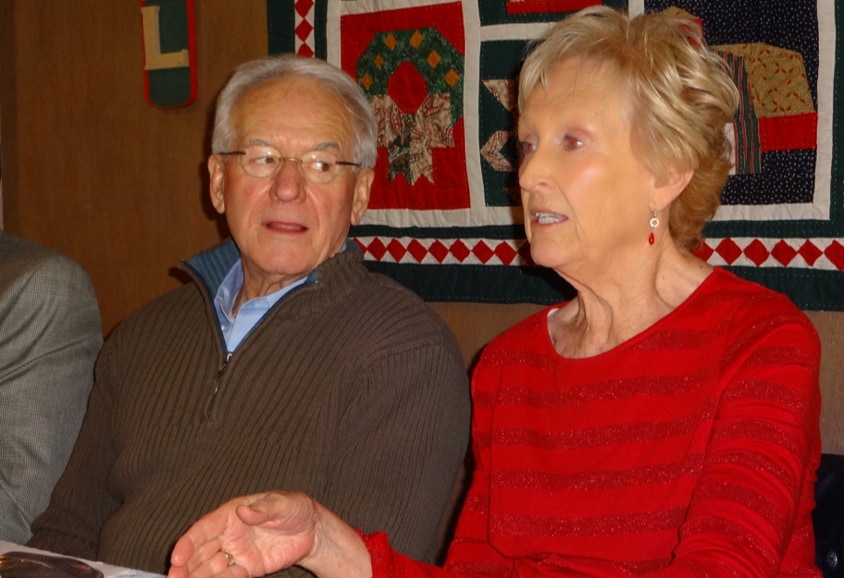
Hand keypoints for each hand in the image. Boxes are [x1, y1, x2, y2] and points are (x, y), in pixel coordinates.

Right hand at [167, 491, 370, 577]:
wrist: (312, 530)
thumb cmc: (294, 509)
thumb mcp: (282, 504)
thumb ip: (263, 509)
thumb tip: (243, 512)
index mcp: (231, 514)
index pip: (204, 528)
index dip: (188, 542)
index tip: (177, 555)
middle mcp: (229, 534)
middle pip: (199, 550)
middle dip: (184, 564)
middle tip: (173, 577)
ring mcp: (236, 552)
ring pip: (209, 567)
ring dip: (195, 576)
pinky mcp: (246, 568)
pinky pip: (227, 577)